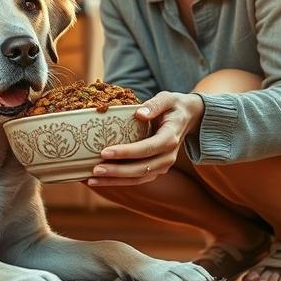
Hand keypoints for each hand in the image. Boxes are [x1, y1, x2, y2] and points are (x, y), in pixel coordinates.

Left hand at [87, 91, 204, 186]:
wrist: (187, 118)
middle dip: (117, 171)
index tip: (105, 152)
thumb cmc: (173, 106)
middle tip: (95, 170)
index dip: (126, 152)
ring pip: (138, 178)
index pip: (147, 148)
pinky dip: (119, 181)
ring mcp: (163, 165)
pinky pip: (137, 179)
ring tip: (93, 179)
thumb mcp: (167, 98)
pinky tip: (101, 180)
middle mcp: (168, 156)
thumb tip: (139, 113)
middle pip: (142, 169)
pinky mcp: (156, 169)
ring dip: (115, 180)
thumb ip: (154, 105)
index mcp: (170, 138)